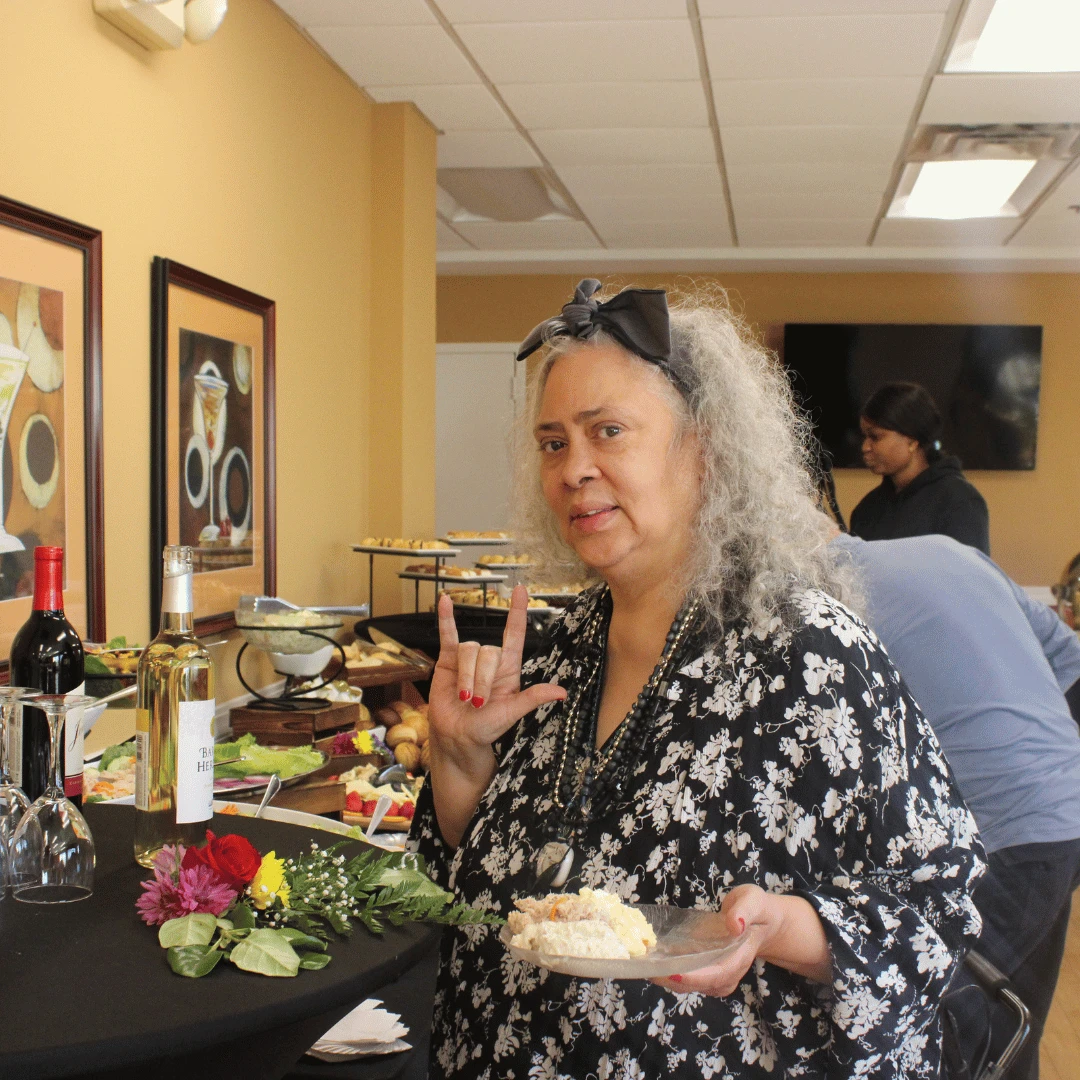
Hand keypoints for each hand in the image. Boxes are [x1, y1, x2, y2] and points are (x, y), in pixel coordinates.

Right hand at [429, 585, 566, 774]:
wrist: (458, 737)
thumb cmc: (488, 727)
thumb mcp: (512, 713)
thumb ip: (532, 698)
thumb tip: (562, 692)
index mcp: (509, 667)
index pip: (515, 633)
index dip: (518, 612)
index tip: (521, 590)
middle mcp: (490, 659)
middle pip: (488, 651)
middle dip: (482, 679)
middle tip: (478, 703)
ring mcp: (468, 658)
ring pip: (468, 651)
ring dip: (467, 676)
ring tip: (464, 699)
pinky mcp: (448, 661)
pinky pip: (447, 635)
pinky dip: (445, 618)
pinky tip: (444, 601)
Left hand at [650, 885, 830, 996]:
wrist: (759, 922)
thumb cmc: (756, 910)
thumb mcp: (753, 901)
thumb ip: (745, 911)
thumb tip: (735, 923)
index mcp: (739, 957)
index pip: (718, 974)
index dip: (696, 977)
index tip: (673, 973)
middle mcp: (727, 972)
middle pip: (699, 985)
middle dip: (672, 979)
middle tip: (647, 967)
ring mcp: (714, 972)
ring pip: (689, 984)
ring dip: (666, 977)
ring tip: (645, 963)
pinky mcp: (704, 968)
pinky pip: (685, 975)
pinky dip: (667, 971)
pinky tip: (652, 959)